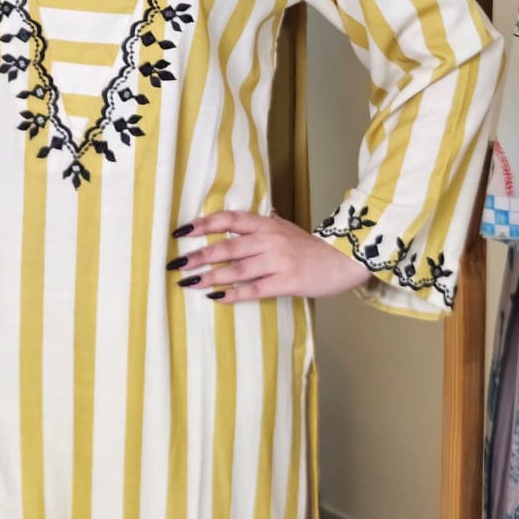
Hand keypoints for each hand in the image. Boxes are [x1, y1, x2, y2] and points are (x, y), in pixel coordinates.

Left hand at [167, 209, 372, 301]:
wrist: (343, 260)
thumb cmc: (311, 247)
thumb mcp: (286, 228)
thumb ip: (262, 224)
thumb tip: (237, 222)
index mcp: (266, 224)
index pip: (229, 219)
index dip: (204, 224)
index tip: (181, 231)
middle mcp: (269, 239)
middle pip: (227, 246)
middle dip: (199, 255)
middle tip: (175, 263)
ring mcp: (278, 261)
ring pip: (237, 269)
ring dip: (210, 277)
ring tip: (188, 283)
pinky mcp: (287, 282)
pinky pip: (255, 289)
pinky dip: (234, 294)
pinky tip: (217, 298)